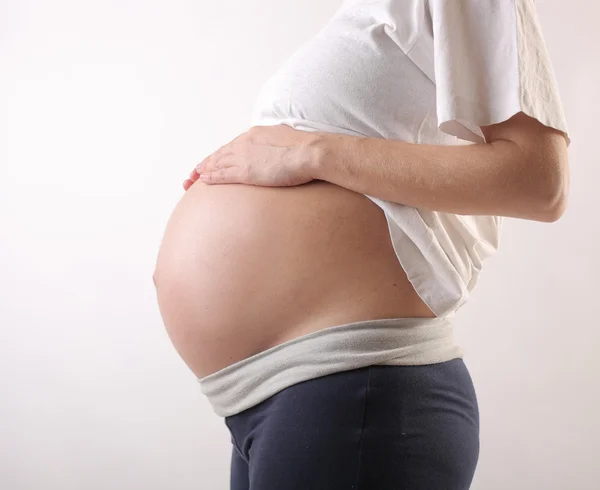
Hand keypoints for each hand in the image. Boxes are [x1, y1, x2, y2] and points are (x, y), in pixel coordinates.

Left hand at [183, 125, 319, 189]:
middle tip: (195, 171)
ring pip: (216, 164)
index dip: (222, 155)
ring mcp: (243, 157)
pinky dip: (211, 178)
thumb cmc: (306, 148)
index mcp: (256, 134)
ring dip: (204, 171)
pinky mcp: (245, 171)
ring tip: (193, 178)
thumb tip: (280, 150)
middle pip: (220, 154)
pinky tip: (203, 181)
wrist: (310, 152)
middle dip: (207, 163)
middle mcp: (245, 143)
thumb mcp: (288, 140)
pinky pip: (221, 175)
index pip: (233, 146)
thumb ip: (278, 145)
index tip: (216, 160)